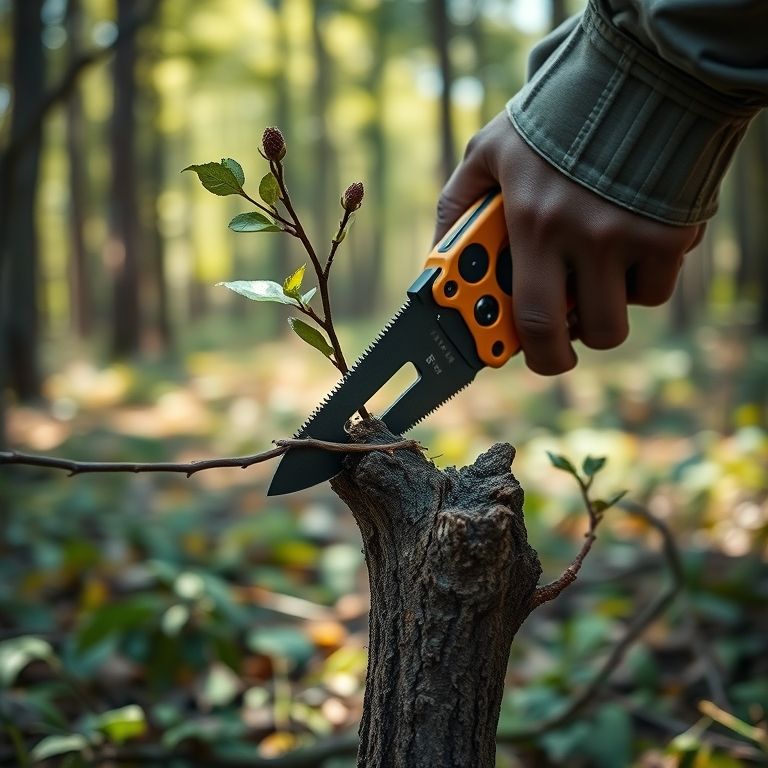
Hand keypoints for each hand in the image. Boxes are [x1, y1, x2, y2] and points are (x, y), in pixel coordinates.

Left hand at [434, 112, 704, 374]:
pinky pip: (654, 288)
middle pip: (588, 333)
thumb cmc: (552, 119)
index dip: (530, 351)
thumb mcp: (489, 152)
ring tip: (586, 275)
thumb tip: (438, 254)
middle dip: (570, 347)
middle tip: (560, 337)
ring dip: (601, 307)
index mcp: (534, 222)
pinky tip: (625, 247)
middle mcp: (585, 236)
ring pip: (620, 316)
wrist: (636, 75)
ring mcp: (632, 237)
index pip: (531, 317)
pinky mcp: (673, 233)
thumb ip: (458, 202)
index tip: (523, 356)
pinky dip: (640, 280)